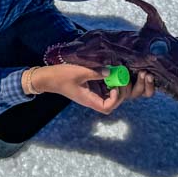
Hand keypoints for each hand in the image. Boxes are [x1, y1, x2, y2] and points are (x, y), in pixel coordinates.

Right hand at [29, 65, 154, 113]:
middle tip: (128, 75)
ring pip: (117, 93)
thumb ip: (96, 72)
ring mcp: (96, 92)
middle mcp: (96, 97)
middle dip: (127, 90)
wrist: (49, 77)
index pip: (108, 107)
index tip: (115, 85)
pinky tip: (119, 70)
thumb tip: (112, 71)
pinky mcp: (96, 85)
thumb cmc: (62, 76)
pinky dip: (117, 80)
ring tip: (128, 71)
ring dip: (125, 84)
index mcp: (90, 99)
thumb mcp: (79, 72)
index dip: (116, 98)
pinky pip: (111, 85)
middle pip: (116, 101)